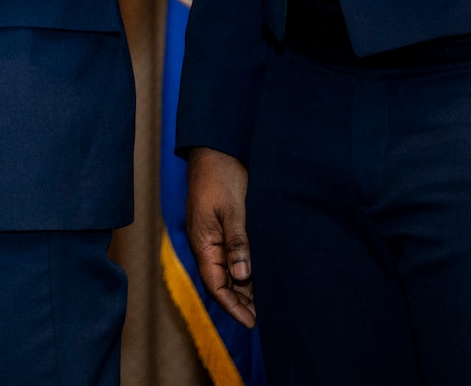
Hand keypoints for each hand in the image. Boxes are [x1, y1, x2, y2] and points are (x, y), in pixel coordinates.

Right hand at [187, 147, 255, 328]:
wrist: (215, 147)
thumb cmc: (221, 175)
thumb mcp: (233, 209)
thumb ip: (237, 242)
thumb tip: (243, 276)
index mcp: (203, 242)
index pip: (216, 285)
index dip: (233, 306)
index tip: (252, 323)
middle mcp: (206, 243)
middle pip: (222, 282)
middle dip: (241, 301)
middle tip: (266, 316)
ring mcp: (213, 234)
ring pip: (228, 270)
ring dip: (245, 286)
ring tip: (267, 301)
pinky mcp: (223, 225)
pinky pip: (232, 255)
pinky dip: (246, 268)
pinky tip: (261, 273)